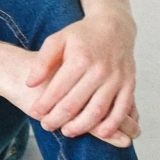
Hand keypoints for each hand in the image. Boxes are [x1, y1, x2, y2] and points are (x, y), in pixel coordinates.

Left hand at [21, 10, 138, 144]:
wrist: (114, 27)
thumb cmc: (82, 35)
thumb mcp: (58, 40)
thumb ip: (43, 61)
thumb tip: (30, 83)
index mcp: (80, 59)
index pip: (58, 89)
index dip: (44, 104)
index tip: (34, 112)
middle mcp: (99, 70)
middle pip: (75, 104)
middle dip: (58, 119)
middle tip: (46, 126)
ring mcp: (116, 79)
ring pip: (97, 111)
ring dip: (81, 126)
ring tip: (67, 131)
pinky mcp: (129, 85)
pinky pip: (121, 110)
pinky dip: (112, 125)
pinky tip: (100, 133)